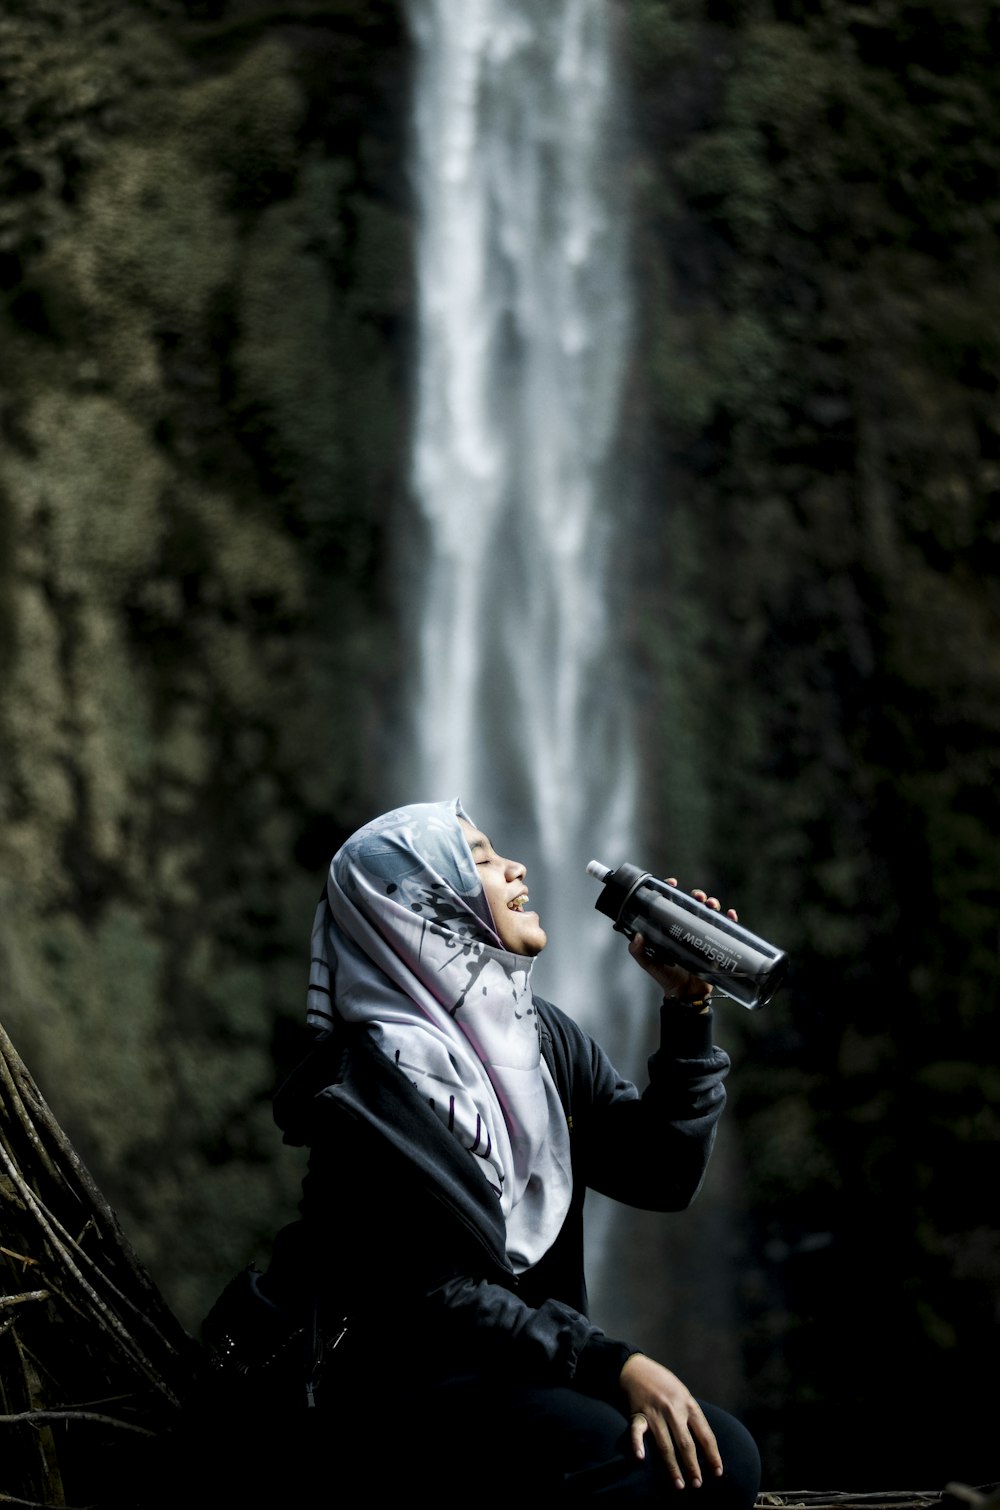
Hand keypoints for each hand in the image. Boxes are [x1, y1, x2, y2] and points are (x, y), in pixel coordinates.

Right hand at [620, 1352, 722, 1488]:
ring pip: (666, 1445)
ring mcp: (655, 1412)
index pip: (705, 1434)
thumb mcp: (683, 1394)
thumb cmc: (663, 1383)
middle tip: (698, 1484)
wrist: (637, 1367)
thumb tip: (705, 1444)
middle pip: (686, 1443)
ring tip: (679, 1485)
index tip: (718, 1472)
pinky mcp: (637, 1415)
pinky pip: (637, 1432)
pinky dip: (638, 1445)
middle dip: (693, 1466)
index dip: (713, 1455)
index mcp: (688, 1404)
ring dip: (672, 1467)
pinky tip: (640, 1459)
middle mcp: (673, 1409)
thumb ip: (692, 1415)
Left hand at [627, 882, 737, 1006]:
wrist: (686, 995)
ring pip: (709, 913)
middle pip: (693, 905)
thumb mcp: (649, 963)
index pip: (671, 904)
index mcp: (671, 927)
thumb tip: (637, 936)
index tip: (673, 883)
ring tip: (711, 905)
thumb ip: (638, 952)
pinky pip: (725, 928)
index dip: (671, 891)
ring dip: (712, 904)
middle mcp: (687, 928)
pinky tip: (730, 915)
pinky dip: (729, 919)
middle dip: (697, 896)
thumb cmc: (667, 977)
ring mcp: (702, 935)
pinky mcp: (716, 944)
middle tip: (698, 897)